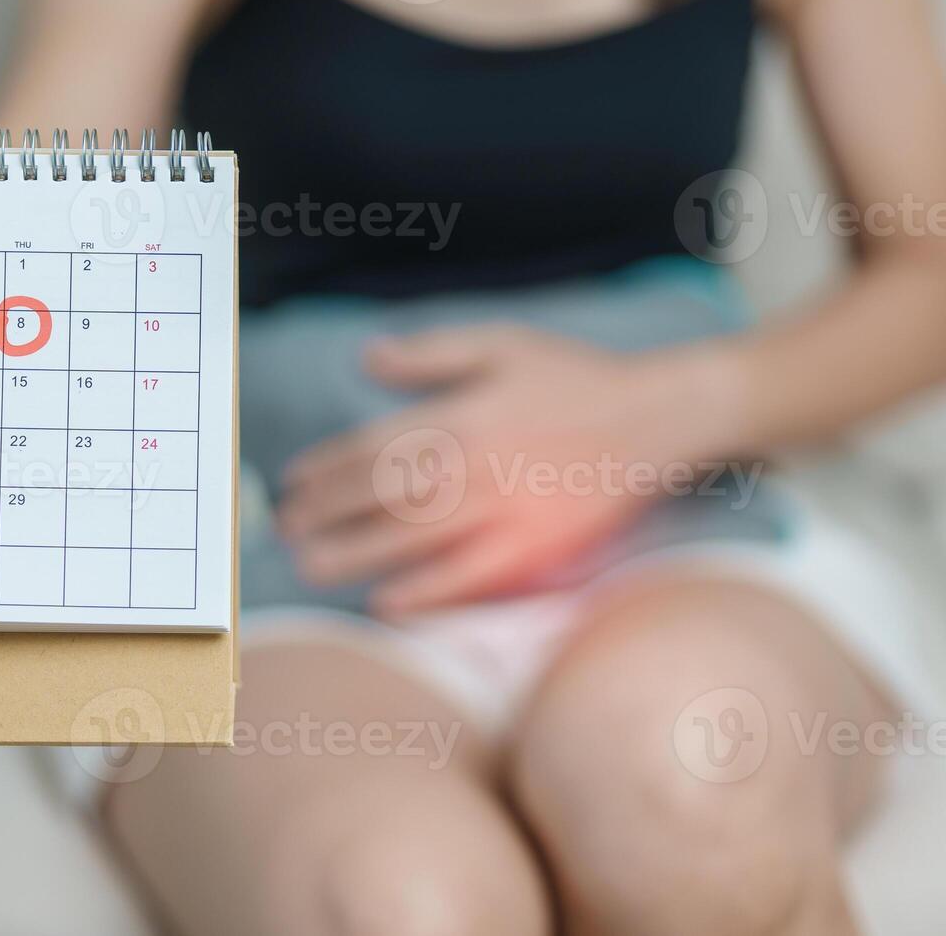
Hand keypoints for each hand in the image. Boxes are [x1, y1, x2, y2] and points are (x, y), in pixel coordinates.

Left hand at [277, 325, 740, 617]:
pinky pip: (466, 580)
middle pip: (378, 497)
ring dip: (353, 555)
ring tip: (312, 566)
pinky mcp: (534, 550)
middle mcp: (473, 466)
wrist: (657, 420)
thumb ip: (431, 352)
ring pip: (409, 540)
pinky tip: (387, 602)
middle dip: (324, 515)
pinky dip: (424, 593)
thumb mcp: (502, 343)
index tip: (294, 484)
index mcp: (460, 414)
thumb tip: (366, 360)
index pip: (372, 447)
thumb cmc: (577, 378)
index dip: (325, 469)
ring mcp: (502, 512)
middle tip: (288, 530)